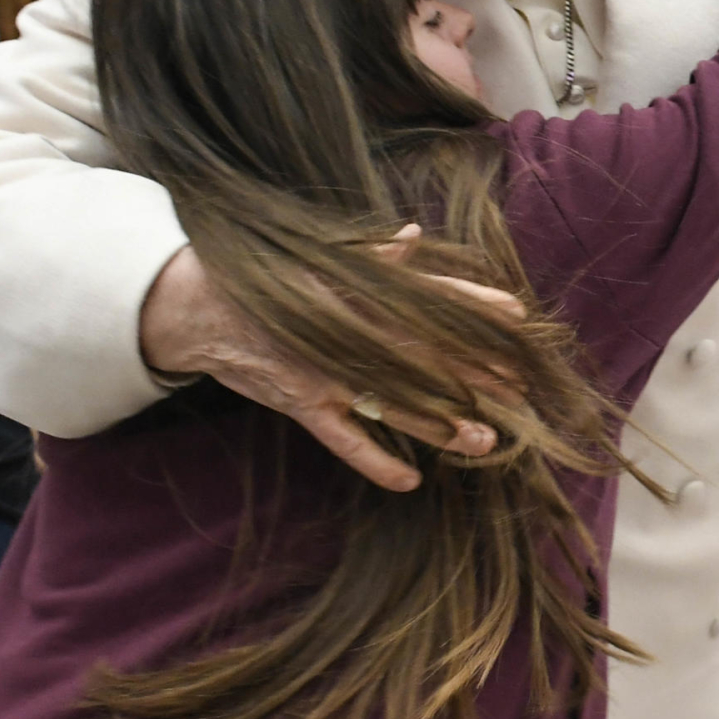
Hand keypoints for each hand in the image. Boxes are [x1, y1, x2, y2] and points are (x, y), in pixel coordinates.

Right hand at [138, 232, 517, 492]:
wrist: (196, 307)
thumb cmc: (268, 283)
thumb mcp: (319, 263)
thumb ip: (370, 258)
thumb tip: (412, 237)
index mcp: (356, 292)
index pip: (427, 297)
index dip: (473, 306)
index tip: (517, 317)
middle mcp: (346, 331)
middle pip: (424, 354)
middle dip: (476, 371)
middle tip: (522, 387)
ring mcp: (324, 371)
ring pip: (393, 402)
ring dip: (441, 423)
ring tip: (486, 440)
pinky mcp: (300, 403)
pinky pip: (342, 438)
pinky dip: (374, 460)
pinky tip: (409, 482)